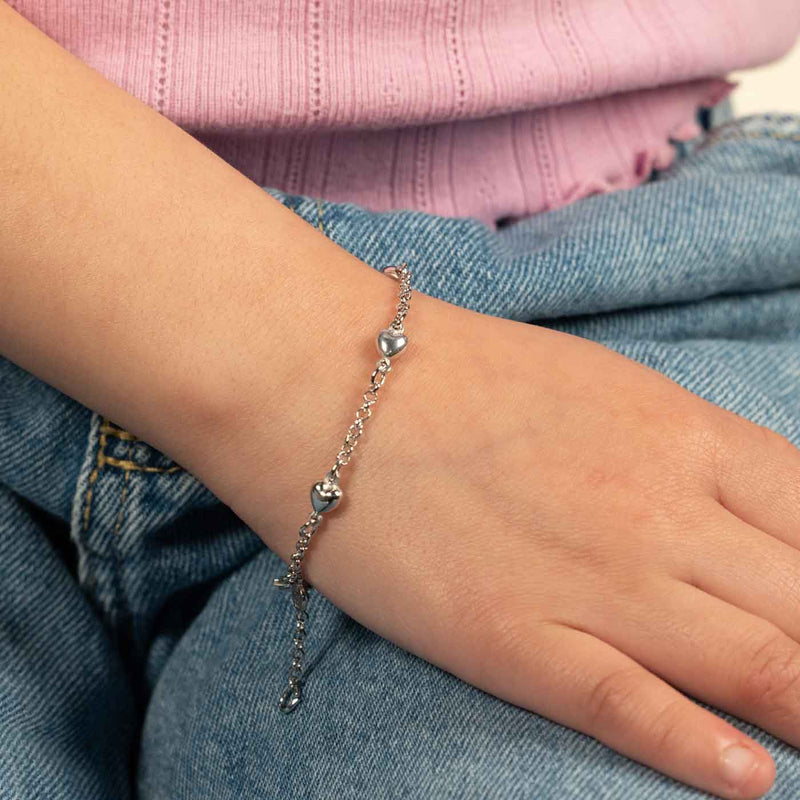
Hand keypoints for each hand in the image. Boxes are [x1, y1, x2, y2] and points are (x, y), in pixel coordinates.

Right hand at [218, 288, 799, 799]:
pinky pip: (627, 702)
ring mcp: (591, 579)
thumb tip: (743, 504)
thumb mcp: (597, 385)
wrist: (331, 383)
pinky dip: (697, 747)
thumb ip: (681, 446)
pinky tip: (744, 775)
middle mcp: (659, 510)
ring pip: (753, 661)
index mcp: (679, 434)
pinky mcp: (511, 636)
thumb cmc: (457, 372)